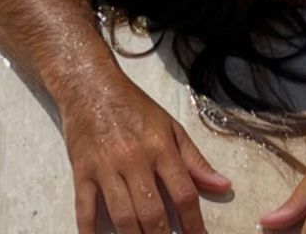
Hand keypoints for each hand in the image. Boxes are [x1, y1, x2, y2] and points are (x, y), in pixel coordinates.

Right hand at [62, 77, 230, 233]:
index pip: (183, 192)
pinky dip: (90, 232)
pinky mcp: (82, 171)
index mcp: (160, 146)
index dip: (194, 223)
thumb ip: (195, 159)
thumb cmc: (134, 106)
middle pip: (152, 212)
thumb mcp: (170, 125)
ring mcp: (106, 166)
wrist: (90, 85)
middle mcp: (134, 158)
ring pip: (122, 217)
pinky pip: (85, 209)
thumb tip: (223, 186)